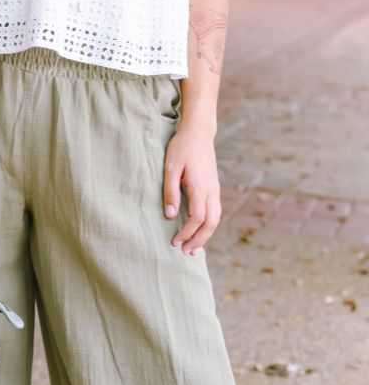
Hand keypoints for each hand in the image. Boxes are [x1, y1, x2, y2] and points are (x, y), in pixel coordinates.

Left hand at [162, 125, 220, 255]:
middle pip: (210, 224)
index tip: (174, 242)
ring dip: (205, 235)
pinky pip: (215, 212)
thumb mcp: (170, 167)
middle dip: (199, 240)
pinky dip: (209, 225)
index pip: (196, 219)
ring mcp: (215, 189)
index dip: (186, 233)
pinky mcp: (214, 187)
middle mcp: (211, 191)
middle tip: (185, 252)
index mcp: (200, 187)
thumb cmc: (182, 147)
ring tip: (194, 247)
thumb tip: (170, 216)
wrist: (199, 132)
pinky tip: (200, 230)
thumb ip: (170, 192)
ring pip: (215, 219)